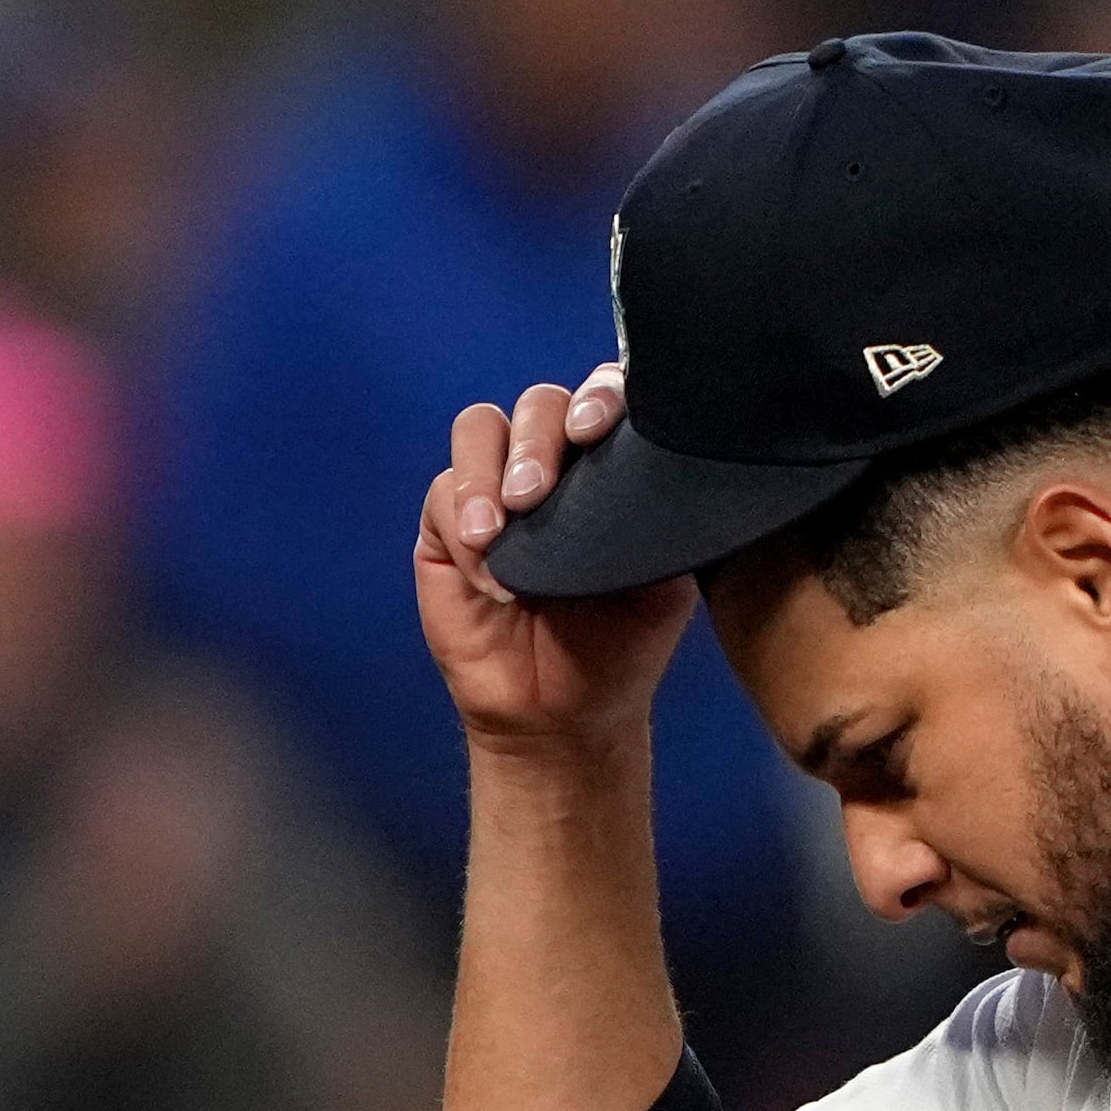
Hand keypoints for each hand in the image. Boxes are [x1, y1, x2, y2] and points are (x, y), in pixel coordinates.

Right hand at [415, 364, 696, 754]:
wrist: (567, 714)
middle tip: (535, 494)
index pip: (601, 397)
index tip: (596, 429)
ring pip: (480, 430)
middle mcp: (552, 463)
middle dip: (535, 440)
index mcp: (609, 464)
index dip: (597, 396)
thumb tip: (659, 465)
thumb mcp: (667, 581)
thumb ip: (664, 516)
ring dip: (487, 473)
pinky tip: (490, 579)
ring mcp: (495, 489)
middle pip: (538, 405)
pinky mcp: (446, 526)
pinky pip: (443, 495)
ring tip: (500, 532)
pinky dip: (463, 527)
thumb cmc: (624, 643)